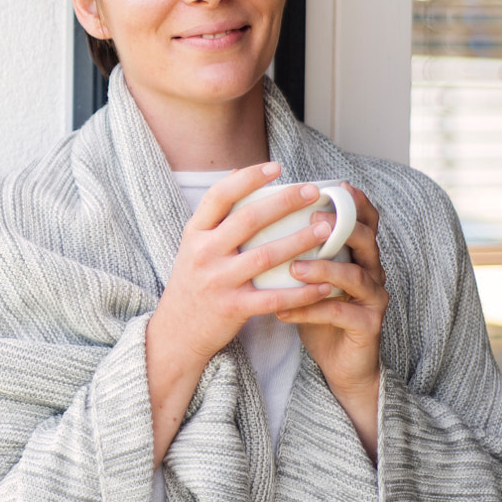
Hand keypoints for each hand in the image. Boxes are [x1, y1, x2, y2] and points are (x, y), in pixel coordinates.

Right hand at [146, 163, 339, 464]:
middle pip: (247, 220)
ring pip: (265, 256)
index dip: (248, 178)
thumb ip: (214, 218)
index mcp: (195, 234)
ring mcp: (218, 282)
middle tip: (313, 192)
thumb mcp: (193, 247)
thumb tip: (238, 173)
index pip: (219, 196)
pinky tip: (325, 285)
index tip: (276, 167)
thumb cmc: (192, 284)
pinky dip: (302, 292)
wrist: (175, 334)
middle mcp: (203, 254)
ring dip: (299, 240)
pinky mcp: (233, 309)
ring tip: (326, 229)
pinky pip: (274, 298)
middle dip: (283, 203)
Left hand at [275, 183, 387, 457]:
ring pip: (356, 277)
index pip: (365, 219)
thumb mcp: (308, 276)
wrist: (340, 362)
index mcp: (359, 254)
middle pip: (367, 241)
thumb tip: (257, 214)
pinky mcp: (368, 327)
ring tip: (294, 268)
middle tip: (313, 220)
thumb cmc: (319, 311)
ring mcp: (374, 300)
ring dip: (324, 269)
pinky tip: (283, 311)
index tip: (332, 185)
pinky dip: (310, 310)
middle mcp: (373, 272)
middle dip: (340, 228)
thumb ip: (296, 248)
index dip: (354, 201)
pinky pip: (340, 314)